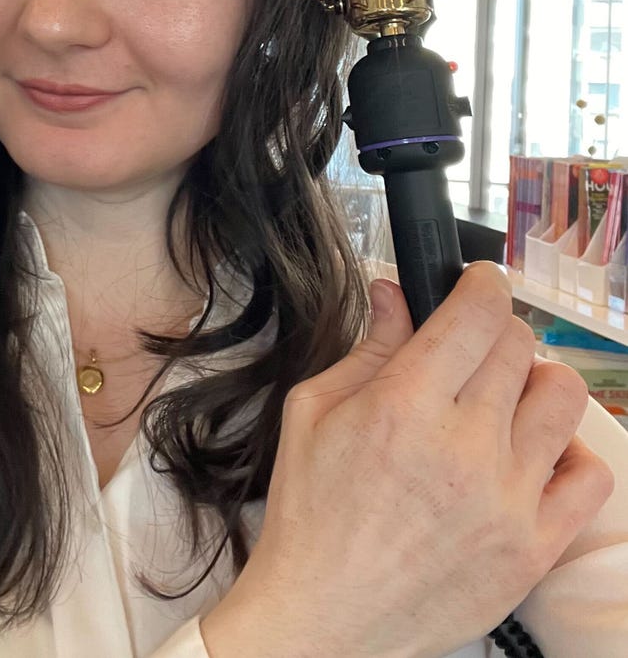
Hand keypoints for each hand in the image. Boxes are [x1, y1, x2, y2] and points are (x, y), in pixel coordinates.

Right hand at [201, 262, 614, 657]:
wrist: (324, 617)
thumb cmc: (311, 513)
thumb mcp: (313, 411)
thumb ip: (368, 346)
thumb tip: (396, 290)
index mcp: (404, 406)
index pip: (477, 313)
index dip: (481, 283)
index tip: (476, 283)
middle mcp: (464, 447)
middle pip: (518, 346)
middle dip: (494, 332)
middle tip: (471, 350)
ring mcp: (507, 500)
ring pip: (561, 398)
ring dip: (533, 383)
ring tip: (503, 401)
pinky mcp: (533, 548)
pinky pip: (588, 475)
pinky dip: (567, 453)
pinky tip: (528, 456)